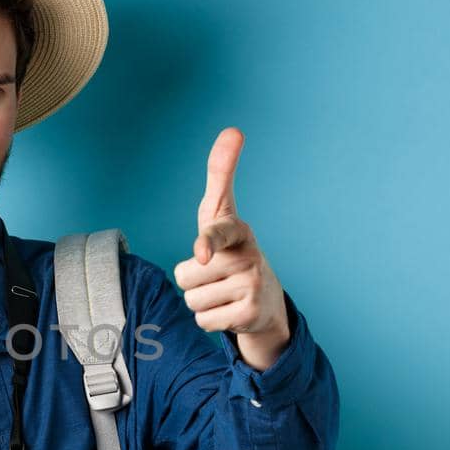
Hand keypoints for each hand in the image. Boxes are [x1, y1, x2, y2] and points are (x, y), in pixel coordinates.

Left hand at [172, 128, 289, 366]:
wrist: (265, 300)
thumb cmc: (232, 249)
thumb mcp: (222, 213)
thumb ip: (221, 173)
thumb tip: (234, 129)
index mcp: (238, 231)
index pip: (216, 234)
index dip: (206, 243)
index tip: (201, 251)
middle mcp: (249, 257)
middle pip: (185, 275)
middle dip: (192, 280)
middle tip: (216, 276)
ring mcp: (252, 286)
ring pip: (191, 300)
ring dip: (200, 301)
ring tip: (222, 292)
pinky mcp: (250, 314)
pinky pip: (203, 320)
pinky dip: (210, 320)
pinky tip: (229, 310)